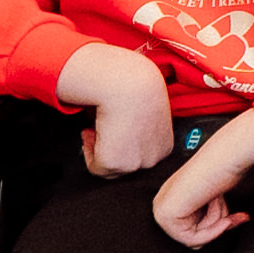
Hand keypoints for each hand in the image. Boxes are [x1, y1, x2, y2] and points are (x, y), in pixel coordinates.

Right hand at [55, 40, 176, 177]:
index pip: (140, 158)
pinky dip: (88, 149)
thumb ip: (139, 131)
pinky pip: (95, 167)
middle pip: (125, 167)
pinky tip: (93, 129)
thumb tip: (121, 138)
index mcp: (165, 147)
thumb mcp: (147, 114)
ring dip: (99, 148)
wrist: (128, 84)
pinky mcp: (115, 164)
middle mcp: (154, 159)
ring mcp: (135, 164)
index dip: (122, 145)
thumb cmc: (136, 89)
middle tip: (102, 128)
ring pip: (109, 168)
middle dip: (110, 149)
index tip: (115, 130)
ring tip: (99, 126)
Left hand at [152, 111, 253, 245]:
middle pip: (191, 236)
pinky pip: (192, 240)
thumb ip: (211, 215)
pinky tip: (215, 209)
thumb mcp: (215, 199)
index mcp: (169, 198)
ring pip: (193, 239)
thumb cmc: (221, 170)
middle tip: (231, 214)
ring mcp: (161, 211)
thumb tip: (224, 227)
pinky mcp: (166, 217)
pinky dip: (211, 229)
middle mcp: (162, 204)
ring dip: (215, 222)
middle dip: (215, 225)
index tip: (235, 218)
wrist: (222, 158)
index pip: (190, 228)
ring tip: (217, 200)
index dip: (215, 225)